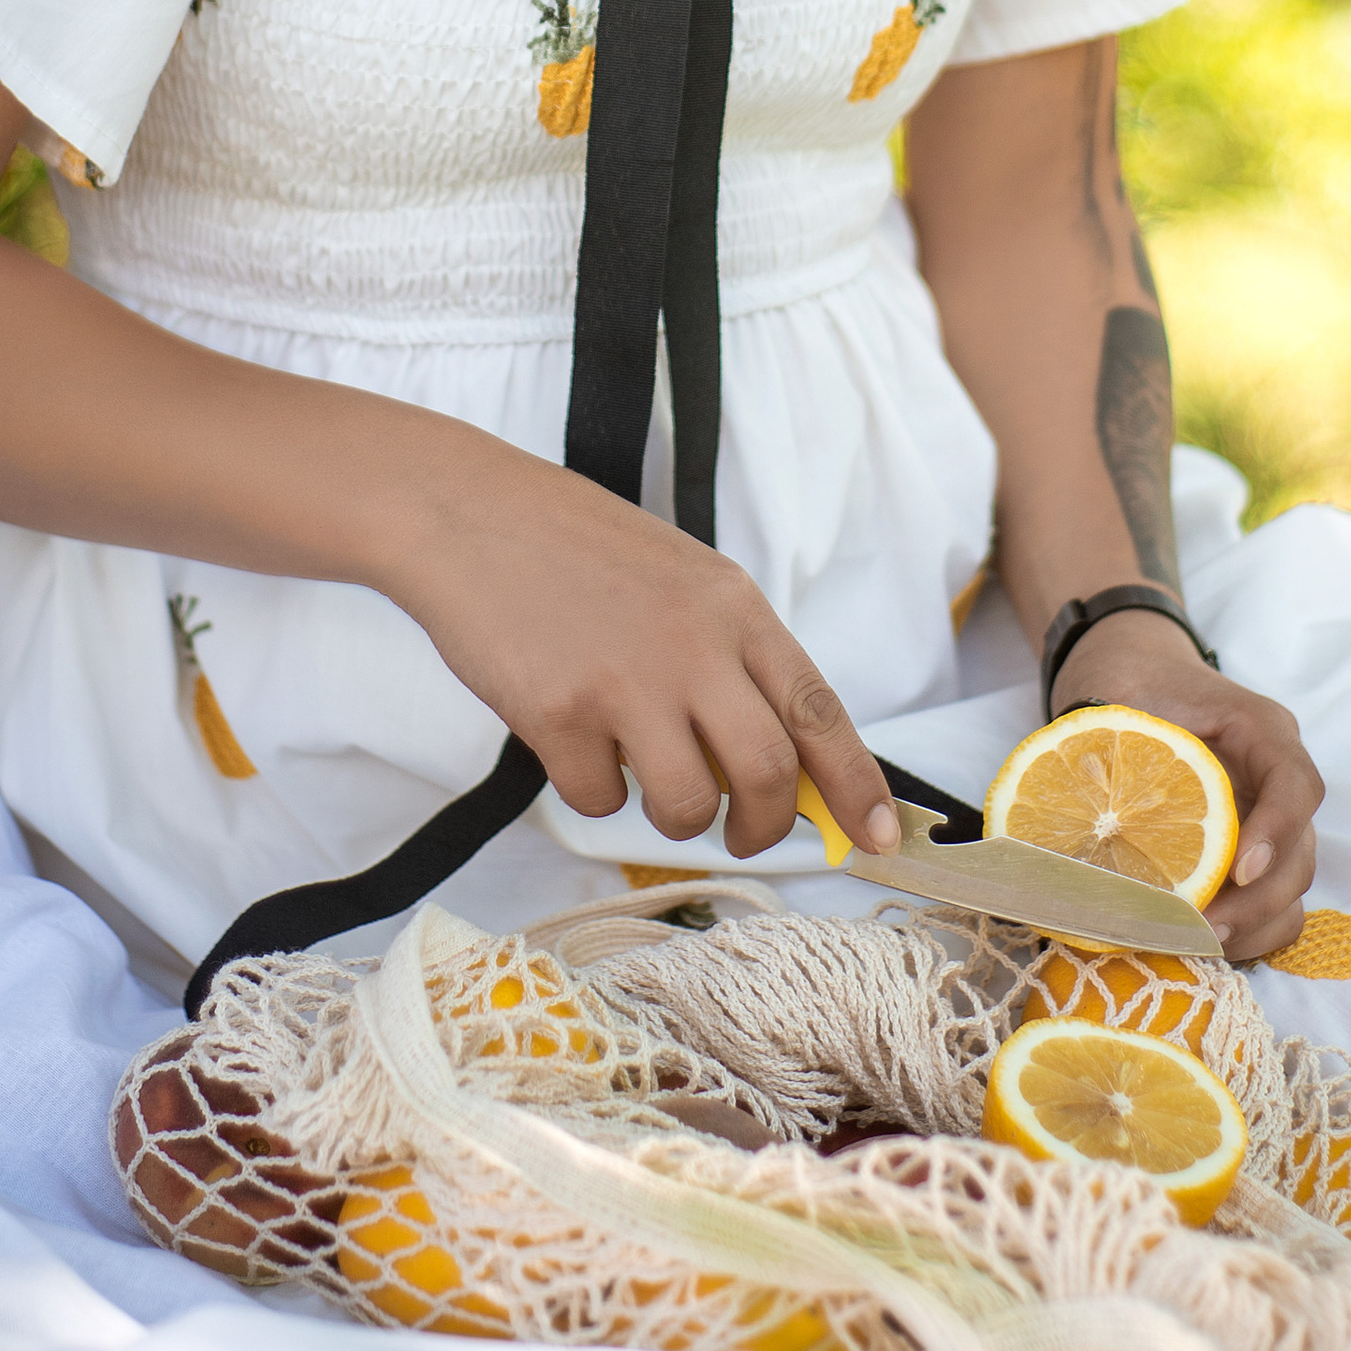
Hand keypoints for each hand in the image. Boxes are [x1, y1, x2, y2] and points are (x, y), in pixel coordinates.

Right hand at [385, 451, 899, 862]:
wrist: (470, 513)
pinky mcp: (558, 712)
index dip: (858, 785)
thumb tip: (783, 767)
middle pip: (766, 774)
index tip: (880, 837)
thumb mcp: (684, 582)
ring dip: (673, 816)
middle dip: (760, 826)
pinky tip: (570, 740)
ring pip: (687, 804)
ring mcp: (626, 680)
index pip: (820, 711)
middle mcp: (693, 645)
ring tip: (641, 777)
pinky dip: (591, 791)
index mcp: (734, 609)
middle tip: (740, 834)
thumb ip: (734, 659)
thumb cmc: (577, 549)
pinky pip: (597, 798)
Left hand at [1047, 611, 1319, 967]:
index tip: (1237, 870)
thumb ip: (1101, 749)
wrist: (1135, 673)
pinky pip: (1272, 903)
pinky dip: (1246, 931)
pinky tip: (1197, 941)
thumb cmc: (1129, 683)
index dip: (1276, 832)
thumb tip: (1063, 816)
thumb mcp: (1115, 700)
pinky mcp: (1252, 851)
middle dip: (1255, 904)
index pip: (1296, 784)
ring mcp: (1269, 818)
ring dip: (1253, 927)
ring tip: (1194, 943)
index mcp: (1259, 729)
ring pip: (1293, 888)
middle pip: (1301, 852)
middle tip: (1197, 929)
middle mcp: (1275, 777)